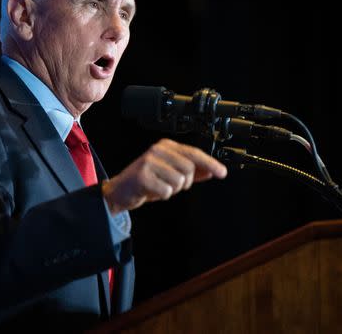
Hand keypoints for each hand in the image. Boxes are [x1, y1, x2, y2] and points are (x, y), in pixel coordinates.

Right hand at [102, 138, 226, 214]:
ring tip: (160, 187)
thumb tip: (212, 171)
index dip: (210, 163)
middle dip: (185, 182)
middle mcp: (158, 150)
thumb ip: (192, 171)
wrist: (120, 191)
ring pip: (179, 181)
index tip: (222, 173)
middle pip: (189, 169)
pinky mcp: (143, 176)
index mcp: (166, 146)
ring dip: (172, 190)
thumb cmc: (146, 182)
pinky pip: (166, 191)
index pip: (194, 153)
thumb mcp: (171, 174)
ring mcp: (149, 162)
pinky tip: (152, 191)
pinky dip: (162, 195)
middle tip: (172, 185)